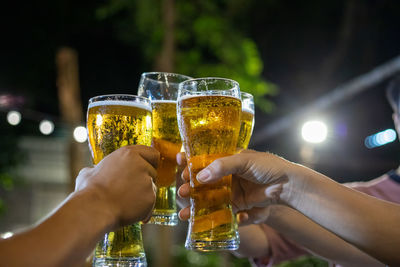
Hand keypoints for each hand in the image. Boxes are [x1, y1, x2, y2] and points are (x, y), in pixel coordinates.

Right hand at [75, 145, 158, 226]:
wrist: (94, 209)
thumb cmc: (89, 191)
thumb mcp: (89, 173)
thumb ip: (98, 169)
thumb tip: (92, 171)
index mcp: (128, 154)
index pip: (152, 153)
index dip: (150, 162)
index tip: (146, 169)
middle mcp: (141, 164)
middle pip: (153, 172)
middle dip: (145, 181)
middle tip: (130, 190)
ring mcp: (147, 181)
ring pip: (152, 188)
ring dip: (143, 195)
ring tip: (125, 202)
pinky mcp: (151, 196)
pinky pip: (151, 203)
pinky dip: (144, 209)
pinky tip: (129, 211)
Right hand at [177, 150, 294, 224]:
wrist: (288, 185)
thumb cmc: (268, 166)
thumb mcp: (244, 161)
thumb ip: (222, 166)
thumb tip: (200, 176)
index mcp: (228, 158)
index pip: (205, 161)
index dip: (192, 166)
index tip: (182, 172)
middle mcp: (228, 174)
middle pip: (204, 181)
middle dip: (191, 187)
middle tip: (182, 192)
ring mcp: (232, 189)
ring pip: (209, 196)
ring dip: (196, 204)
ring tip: (185, 212)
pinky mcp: (237, 203)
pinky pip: (220, 209)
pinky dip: (209, 214)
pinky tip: (198, 219)